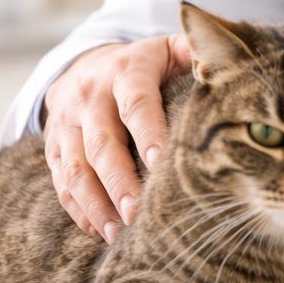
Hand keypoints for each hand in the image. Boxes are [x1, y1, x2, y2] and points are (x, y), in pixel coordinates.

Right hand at [42, 33, 190, 242]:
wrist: (86, 62)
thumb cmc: (145, 65)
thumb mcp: (169, 49)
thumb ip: (196, 54)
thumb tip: (230, 69)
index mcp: (126, 71)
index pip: (135, 104)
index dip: (148, 133)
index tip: (161, 164)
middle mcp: (90, 95)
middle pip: (102, 144)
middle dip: (120, 183)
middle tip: (139, 215)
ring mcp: (66, 121)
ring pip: (75, 167)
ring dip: (95, 204)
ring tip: (117, 233)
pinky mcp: (52, 144)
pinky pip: (60, 180)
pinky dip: (78, 209)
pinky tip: (98, 230)